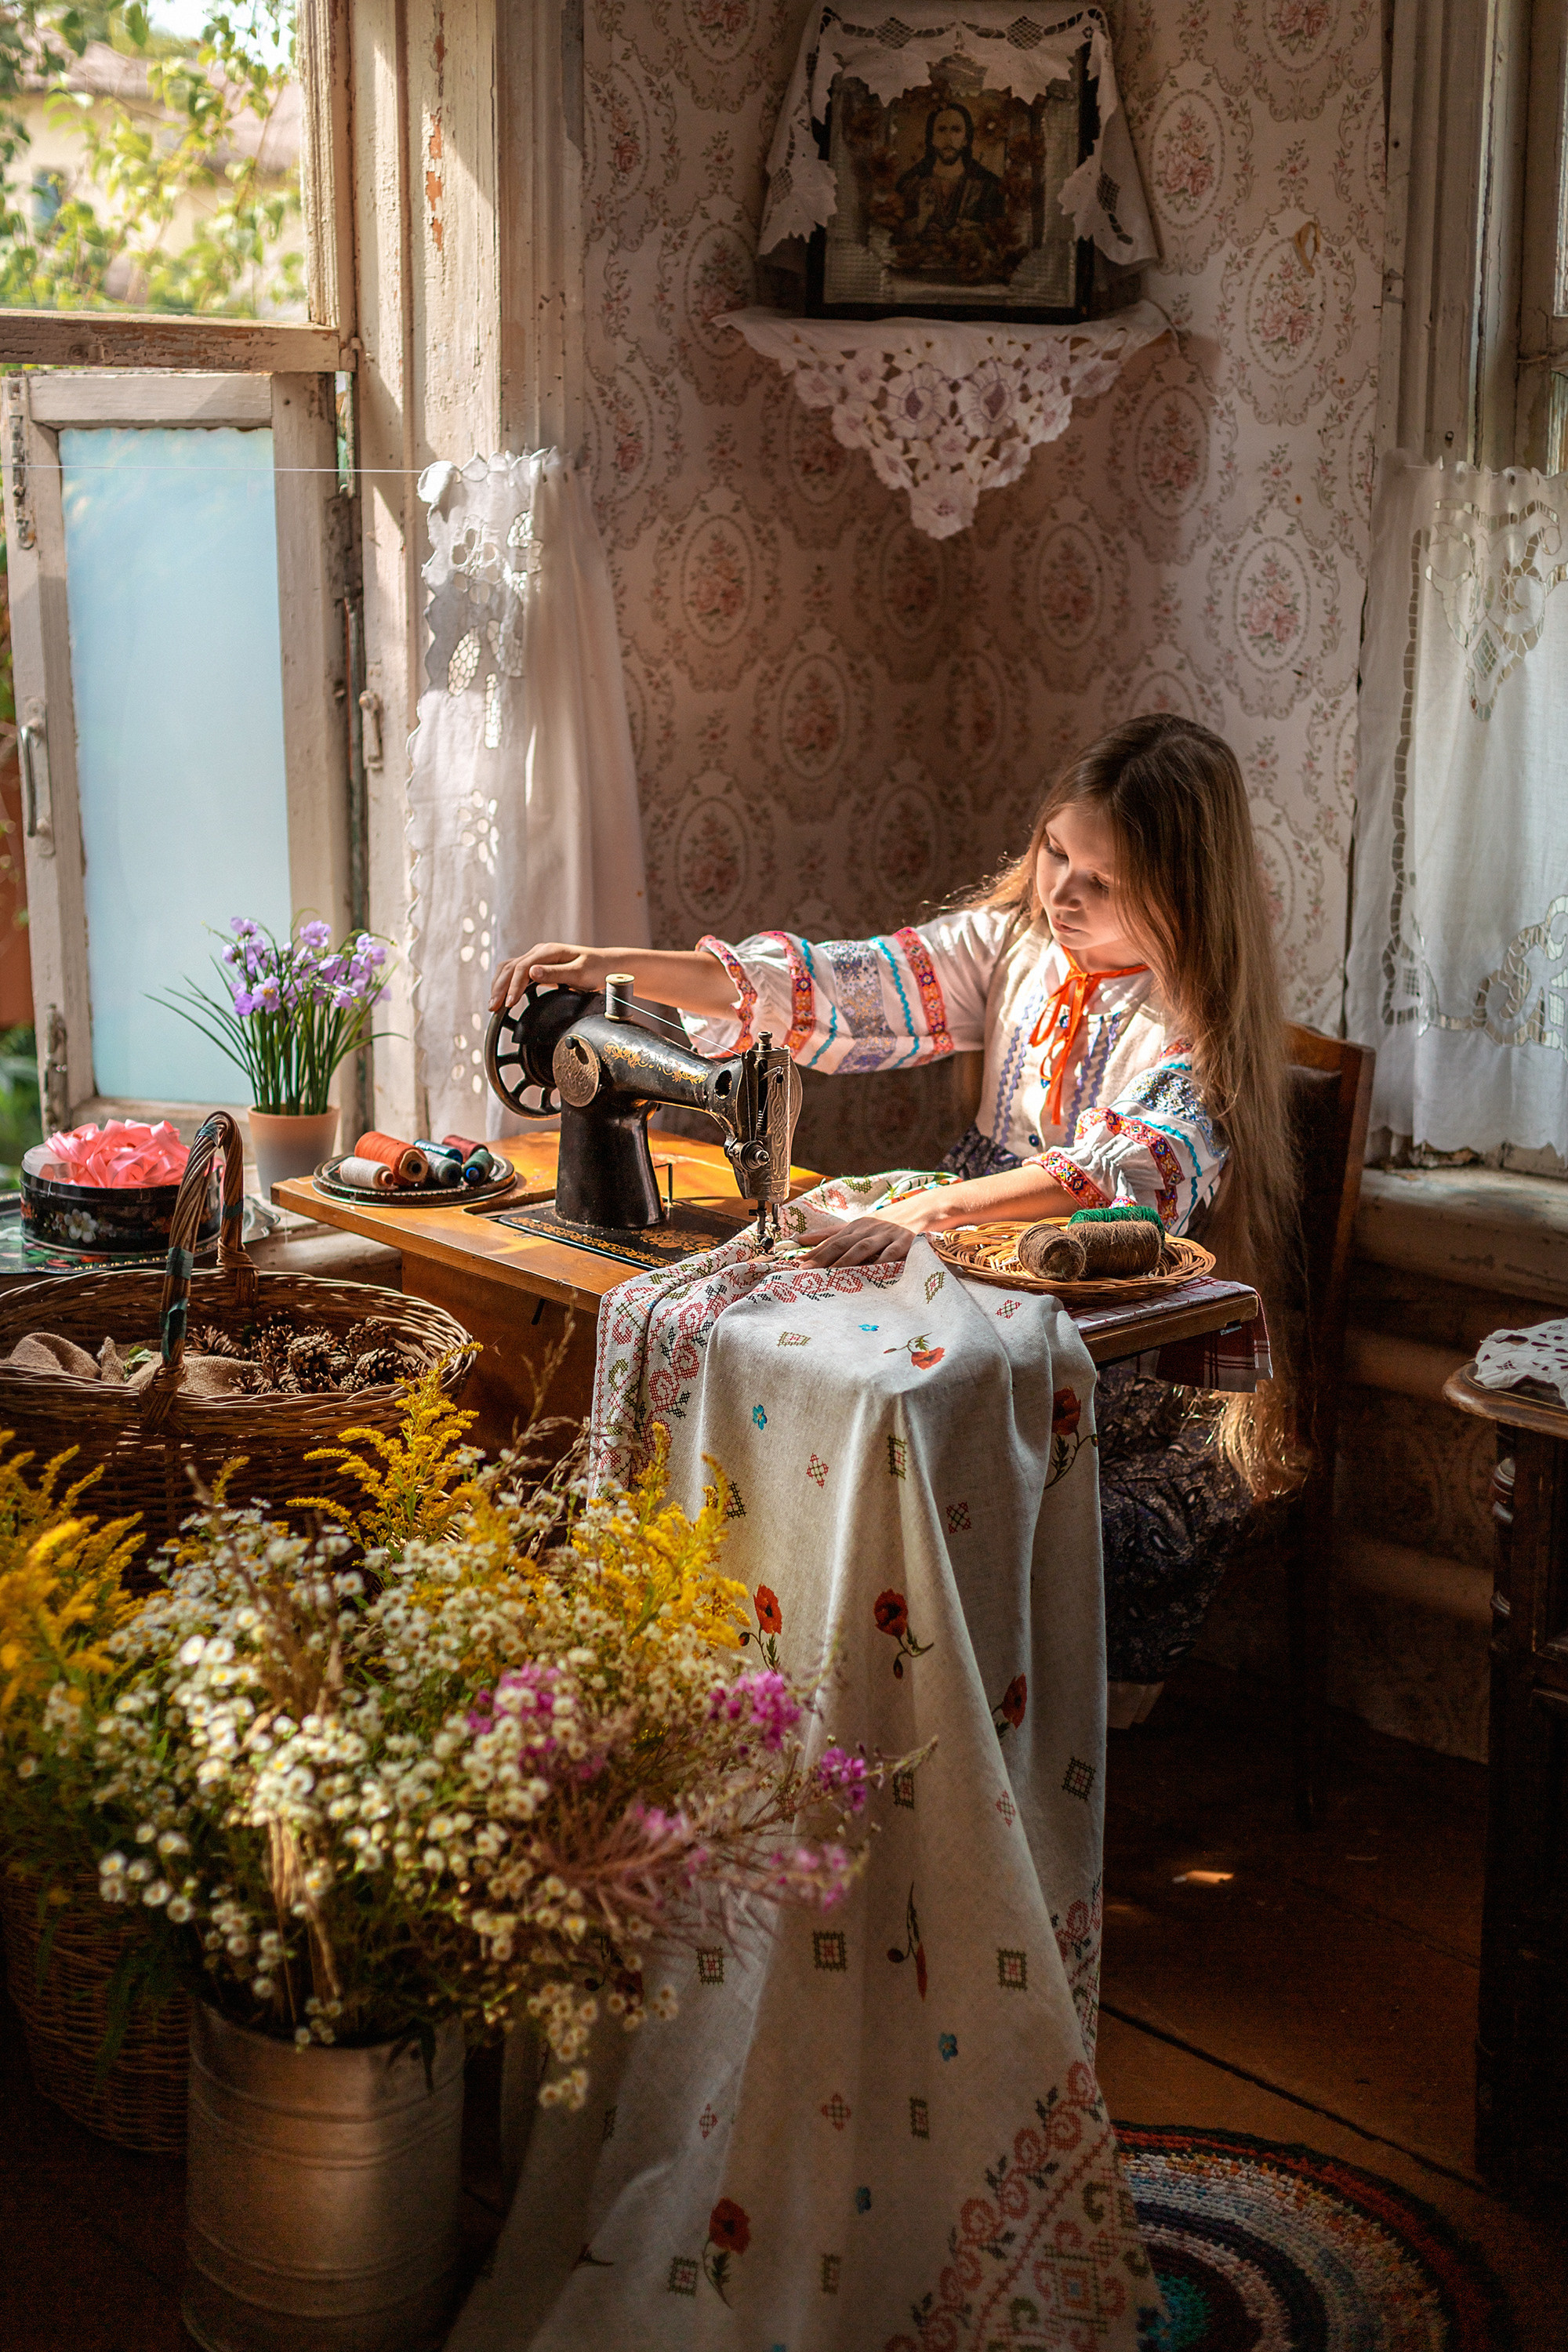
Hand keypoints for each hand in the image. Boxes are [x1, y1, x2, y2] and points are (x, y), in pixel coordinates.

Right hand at [489, 943, 608, 1011]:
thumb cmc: (597, 970)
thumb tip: (532, 973)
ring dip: (499, 985)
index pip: (522, 967)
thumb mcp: (580, 974)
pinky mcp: (539, 966)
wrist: (608, 966)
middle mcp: (540, 951)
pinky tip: (502, 996)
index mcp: (549, 951)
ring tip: (493, 1005)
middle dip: (499, 987)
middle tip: (492, 1008)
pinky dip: (506, 984)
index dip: (513, 986)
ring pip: (509, 968)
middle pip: (510, 967)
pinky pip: (516, 972)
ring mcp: (538, 957)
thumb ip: (556, 973)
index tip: (509, 1004)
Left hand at [803, 1187, 960, 1266]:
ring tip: (831, 1276)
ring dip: (845, 1262)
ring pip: (862, 1248)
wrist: (924, 1209)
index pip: (830, 1241)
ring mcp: (886, 1234)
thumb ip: (831, 1233)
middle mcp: (867, 1229)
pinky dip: (881, 1262)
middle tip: (806, 1272)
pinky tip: (872, 1272)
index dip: (813, 1253)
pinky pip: (891, 1253)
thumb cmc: (888, 1221)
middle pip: (841, 1244)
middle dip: (822, 1258)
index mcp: (855, 1227)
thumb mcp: (858, 1225)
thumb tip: (802, 1239)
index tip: (795, 1266)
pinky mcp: (904, 1240)